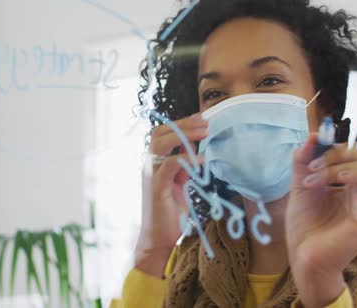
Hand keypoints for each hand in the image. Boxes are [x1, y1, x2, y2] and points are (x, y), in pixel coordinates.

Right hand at [134, 113, 207, 276]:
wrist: (160, 237)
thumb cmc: (171, 211)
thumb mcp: (181, 182)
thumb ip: (185, 164)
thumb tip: (195, 147)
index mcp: (155, 161)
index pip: (164, 132)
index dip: (182, 123)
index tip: (201, 118)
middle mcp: (150, 164)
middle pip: (159, 132)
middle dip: (184, 124)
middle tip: (206, 123)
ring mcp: (151, 174)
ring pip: (160, 143)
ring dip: (184, 135)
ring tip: (205, 133)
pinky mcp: (156, 187)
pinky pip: (170, 165)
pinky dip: (186, 158)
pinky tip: (203, 159)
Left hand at [286, 134, 356, 306]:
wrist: (303, 258)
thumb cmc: (305, 227)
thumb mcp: (300, 186)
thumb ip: (304, 160)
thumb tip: (314, 134)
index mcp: (350, 184)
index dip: (337, 143)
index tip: (314, 145)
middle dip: (337, 151)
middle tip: (313, 164)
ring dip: (340, 162)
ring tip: (315, 175)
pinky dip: (356, 173)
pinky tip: (335, 178)